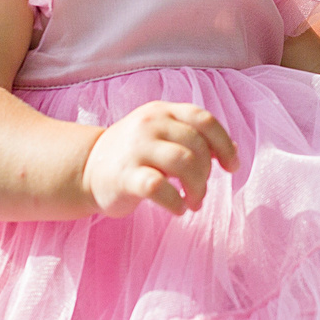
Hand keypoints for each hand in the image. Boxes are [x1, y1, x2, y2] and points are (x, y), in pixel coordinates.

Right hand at [83, 103, 239, 217]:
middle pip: (197, 146)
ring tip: (193, 202)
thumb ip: (195, 139)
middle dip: (207, 173)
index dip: (224, 144)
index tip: (232, 167)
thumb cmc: (135, 154)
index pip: (204, 120)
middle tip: (200, 192)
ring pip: (184, 163)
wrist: (86, 169)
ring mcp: (135, 148)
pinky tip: (178, 209)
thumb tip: (233, 151)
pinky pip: (160, 188)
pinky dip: (177, 202)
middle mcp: (149, 124)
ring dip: (197, 188)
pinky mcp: (125, 176)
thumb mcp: (164, 136)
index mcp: (163, 111)